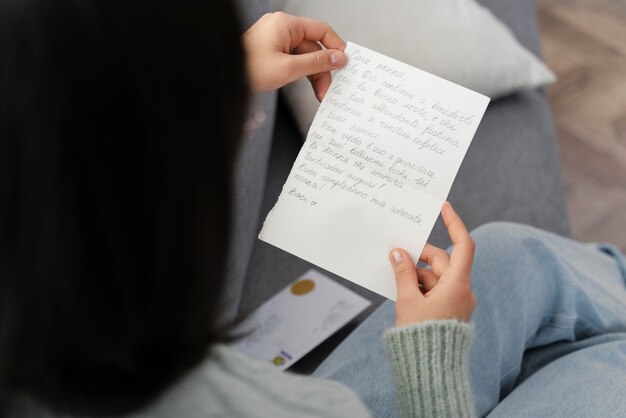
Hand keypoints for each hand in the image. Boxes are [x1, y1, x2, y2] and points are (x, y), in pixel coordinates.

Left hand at [243, 12, 346, 100]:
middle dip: (322, 69)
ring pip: (304, 56)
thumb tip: (339, 58)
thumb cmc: (248, 69)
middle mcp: (281, 28)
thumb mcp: (288, 69)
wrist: (224, 77)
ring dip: (313, 74)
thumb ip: (316, 63)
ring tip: (320, 94)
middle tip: (328, 89)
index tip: (345, 63)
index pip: (321, 30)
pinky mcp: (271, 51)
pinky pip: (294, 59)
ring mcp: (276, 39)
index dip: (335, 47)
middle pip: (313, 46)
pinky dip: (302, 73)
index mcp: (285, 24)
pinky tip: (309, 87)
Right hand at [389, 202, 476, 325]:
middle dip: (419, 256)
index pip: (463, 246)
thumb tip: (398, 253)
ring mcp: (457, 301)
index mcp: (457, 285)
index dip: (454, 224)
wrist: (431, 369)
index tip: (444, 207)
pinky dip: (420, 286)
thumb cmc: (421, 336)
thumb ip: (403, 273)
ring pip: (436, 276)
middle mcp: (462, 290)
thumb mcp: (408, 301)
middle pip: (442, 261)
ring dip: (416, 274)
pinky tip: (402, 289)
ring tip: (395, 276)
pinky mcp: (450, 310)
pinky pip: (435, 289)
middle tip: (396, 254)